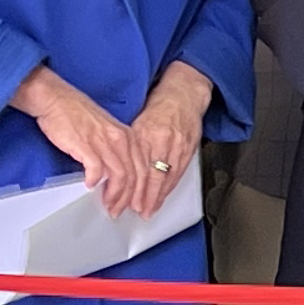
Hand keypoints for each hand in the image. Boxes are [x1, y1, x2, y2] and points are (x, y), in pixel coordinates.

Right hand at [15, 66, 147, 215]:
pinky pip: (97, 170)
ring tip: (108, 206)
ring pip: (120, 176)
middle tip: (120, 211)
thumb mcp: (104, 131)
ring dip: (115, 196)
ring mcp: (104, 141)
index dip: (141, 190)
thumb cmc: (76, 115)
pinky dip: (95, 182)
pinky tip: (90, 187)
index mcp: (127, 135)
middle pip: (134, 175)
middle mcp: (119, 138)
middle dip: (129, 198)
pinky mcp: (86, 145)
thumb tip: (118, 174)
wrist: (55, 99)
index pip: (142, 168)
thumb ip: (114, 150)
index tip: (136, 204)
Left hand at [122, 65, 211, 214]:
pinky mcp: (189, 149)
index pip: (137, 165)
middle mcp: (162, 140)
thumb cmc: (160, 106)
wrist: (185, 94)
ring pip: (166, 177)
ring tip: (148, 210)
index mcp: (146, 132)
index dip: (130, 184)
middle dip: (144, 196)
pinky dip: (170, 188)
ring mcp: (178, 146)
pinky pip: (179, 173)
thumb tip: (115, 164)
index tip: (122, 197)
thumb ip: (130, 143)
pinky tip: (163, 197)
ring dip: (157, 196)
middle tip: (135, 210)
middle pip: (152, 174)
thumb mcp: (138, 120)